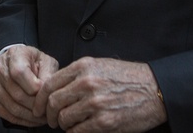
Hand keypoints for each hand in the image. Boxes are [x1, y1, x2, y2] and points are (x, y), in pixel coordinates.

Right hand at [0, 45, 58, 126]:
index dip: (34, 88)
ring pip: (12, 107)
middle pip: (17, 94)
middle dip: (35, 106)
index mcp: (14, 55)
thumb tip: (45, 92)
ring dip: (29, 116)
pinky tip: (30, 119)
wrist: (17, 63)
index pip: (19, 73)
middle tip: (47, 111)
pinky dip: (20, 120)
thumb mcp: (46, 62)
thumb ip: (48, 75)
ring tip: (41, 117)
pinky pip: (5, 114)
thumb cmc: (33, 63)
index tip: (44, 94)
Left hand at [39, 58, 165, 132]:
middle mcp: (86, 83)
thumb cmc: (128, 78)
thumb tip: (55, 89)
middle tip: (51, 121)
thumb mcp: (100, 66)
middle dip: (49, 115)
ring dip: (64, 125)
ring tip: (70, 125)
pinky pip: (78, 131)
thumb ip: (77, 75)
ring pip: (64, 119)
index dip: (39, 100)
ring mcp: (95, 103)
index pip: (49, 84)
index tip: (38, 108)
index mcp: (83, 67)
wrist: (154, 90)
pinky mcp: (105, 121)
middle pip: (53, 103)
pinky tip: (81, 129)